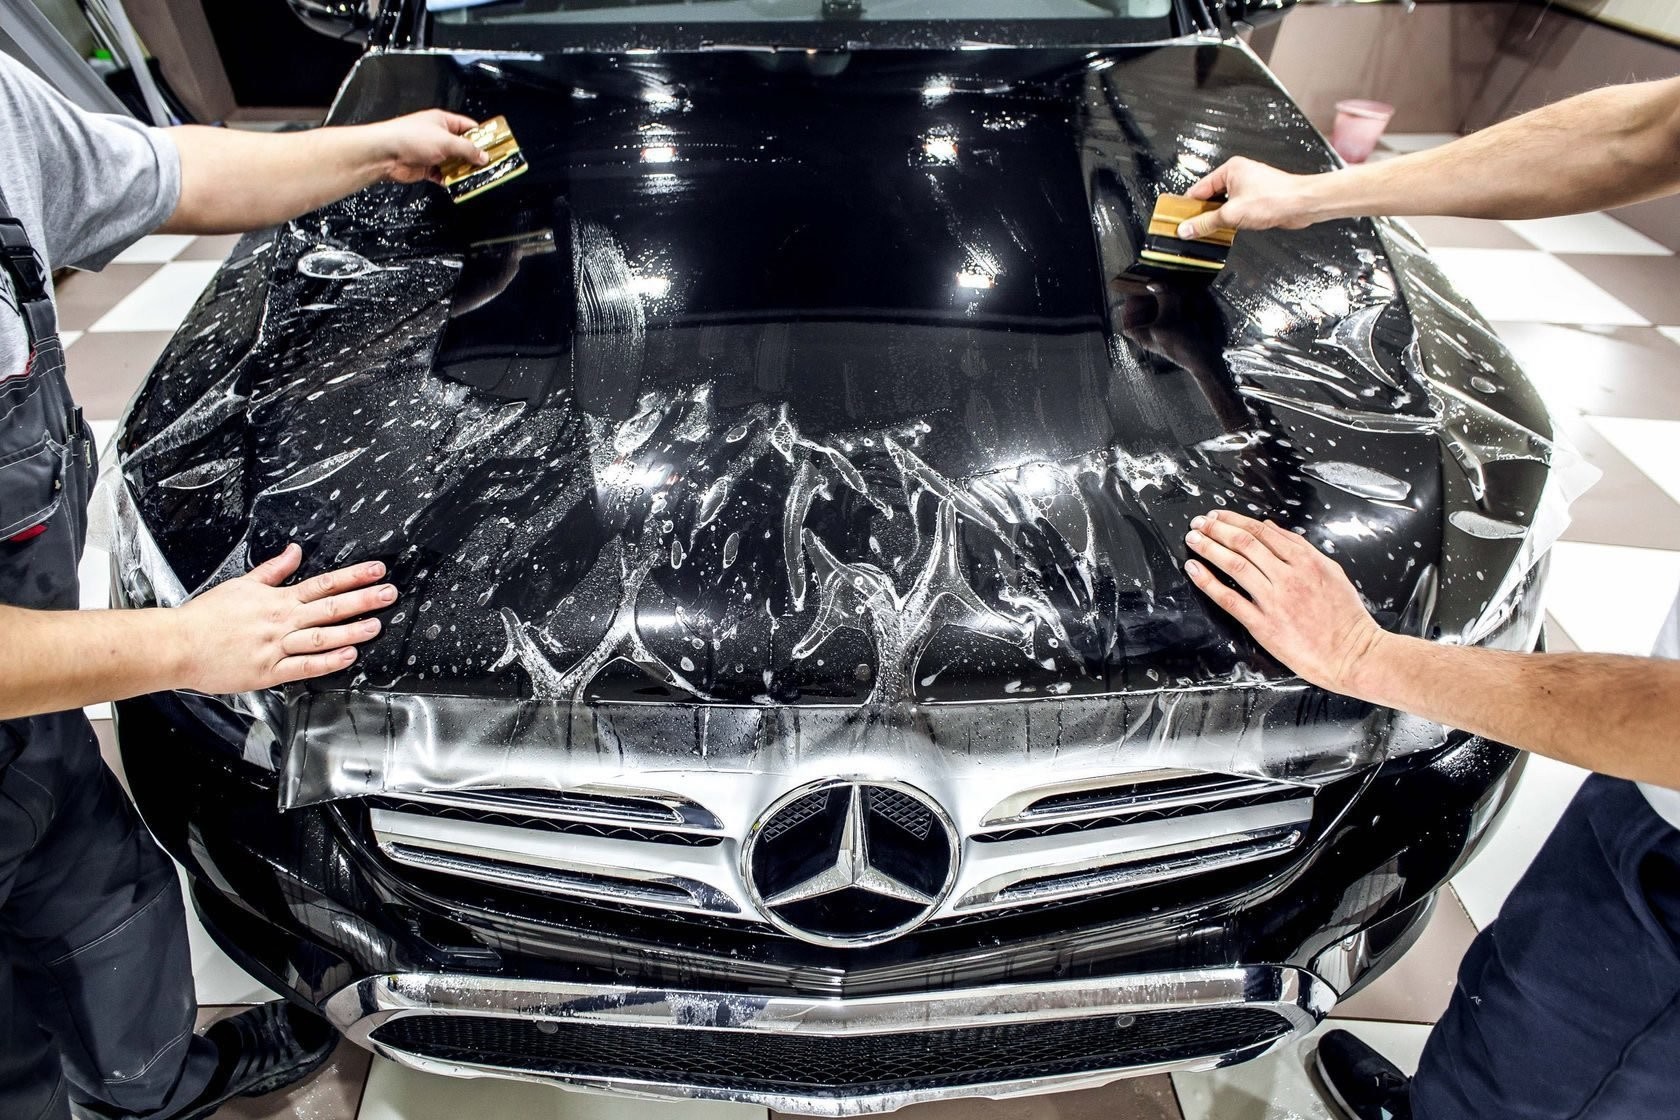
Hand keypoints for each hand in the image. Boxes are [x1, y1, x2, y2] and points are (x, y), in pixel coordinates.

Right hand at [172, 544, 395, 693]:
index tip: (376, 571)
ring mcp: (276, 646)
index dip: (353, 576)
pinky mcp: (268, 671)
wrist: (177, 644)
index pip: (323, 583)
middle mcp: (281, 621)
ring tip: (377, 625)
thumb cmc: (205, 616)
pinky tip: (348, 656)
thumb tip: (294, 551)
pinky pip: (304, 666)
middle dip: (363, 599)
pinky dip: (327, 661)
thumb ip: (273, 570)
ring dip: (351, 631)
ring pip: (321, 637)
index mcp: (276, 599)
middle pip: (330, 607)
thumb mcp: (241, 584)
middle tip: (389, 593)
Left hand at [363, 110, 487, 184]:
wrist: (385, 153)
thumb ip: (467, 149)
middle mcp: (438, 136)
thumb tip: (483, 156)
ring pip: (454, 163)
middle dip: (475, 157)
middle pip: (463, 147)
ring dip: (463, 171)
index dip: (483, 136)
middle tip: (489, 166)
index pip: (469, 127)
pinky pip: (443, 175)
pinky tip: (457, 184)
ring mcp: (432, 152)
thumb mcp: (446, 141)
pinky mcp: (426, 168)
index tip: (495, 146)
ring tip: (476, 178)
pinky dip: (450, 181)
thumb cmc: (409, 138)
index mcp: (443, 122)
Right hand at [1178, 157, 1326, 239]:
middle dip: (1201, 214)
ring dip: (1216, 219)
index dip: (1187, 206)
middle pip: (1210, 197)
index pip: (1199, 189)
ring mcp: (1248, 188)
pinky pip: (1235, 210)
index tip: (1177, 220)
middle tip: (1190, 229)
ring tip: (1207, 232)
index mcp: (1230, 170)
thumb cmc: (1275, 198)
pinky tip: (1225, 231)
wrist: (1303, 204)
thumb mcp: (1232, 214)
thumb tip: (1186, 229)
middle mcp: (1239, 176)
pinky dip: (1229, 221)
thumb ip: (1206, 223)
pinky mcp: (1256, 200)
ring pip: (1223, 205)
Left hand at [1182, 509, 1388, 695]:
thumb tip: (1271, 527)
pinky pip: (1230, 599)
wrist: (1353, 654)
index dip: (1236, 521)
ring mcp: (1275, 601)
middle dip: (1218, 529)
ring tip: (1193, 538)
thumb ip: (1300, 547)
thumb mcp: (1331, 571)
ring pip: (1235, 565)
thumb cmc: (1345, 616)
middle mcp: (1288, 577)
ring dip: (1209, 548)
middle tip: (1200, 522)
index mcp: (1306, 561)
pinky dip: (1208, 582)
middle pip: (1245, 544)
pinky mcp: (1263, 625)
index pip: (1262, 533)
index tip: (1219, 516)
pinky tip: (1195, 569)